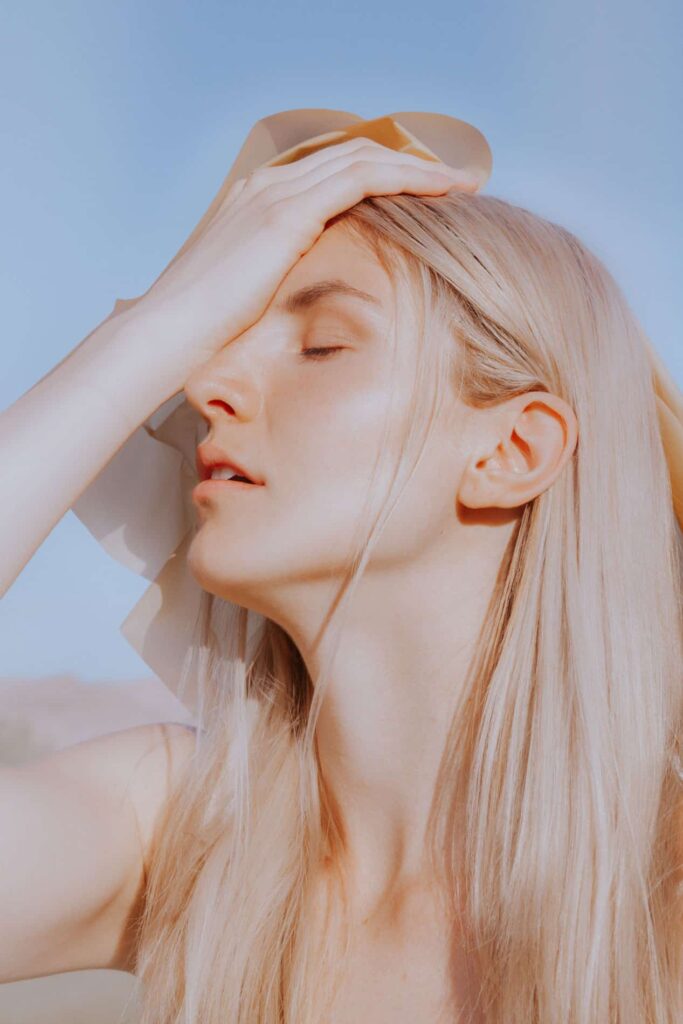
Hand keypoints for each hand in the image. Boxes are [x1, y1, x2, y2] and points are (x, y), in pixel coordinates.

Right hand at [123, 138, 477, 395]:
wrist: (167, 333)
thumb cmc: (204, 331)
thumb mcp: (249, 297)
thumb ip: (280, 283)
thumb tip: (311, 307)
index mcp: (256, 200)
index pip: (329, 171)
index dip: (379, 177)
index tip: (417, 196)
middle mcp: (266, 184)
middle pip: (352, 154)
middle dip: (406, 165)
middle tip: (451, 184)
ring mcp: (275, 192)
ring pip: (364, 158)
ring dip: (417, 167)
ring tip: (459, 184)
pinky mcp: (286, 211)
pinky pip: (361, 177)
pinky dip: (406, 177)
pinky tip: (439, 190)